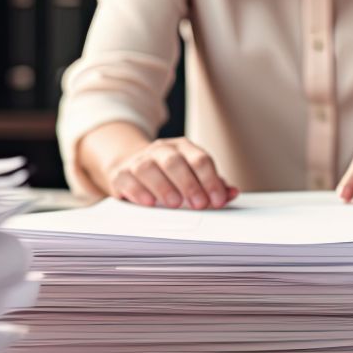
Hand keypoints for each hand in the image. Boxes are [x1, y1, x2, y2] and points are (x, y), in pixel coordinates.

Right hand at [104, 137, 237, 208]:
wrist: (131, 164)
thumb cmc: (170, 174)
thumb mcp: (193, 175)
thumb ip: (213, 185)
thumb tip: (232, 193)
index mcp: (184, 148)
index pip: (200, 160)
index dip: (211, 181)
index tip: (218, 200)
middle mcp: (161, 150)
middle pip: (175, 162)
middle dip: (190, 185)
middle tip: (200, 204)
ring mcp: (139, 160)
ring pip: (149, 168)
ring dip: (164, 187)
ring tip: (175, 204)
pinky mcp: (121, 173)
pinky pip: (128, 179)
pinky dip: (139, 191)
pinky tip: (149, 202)